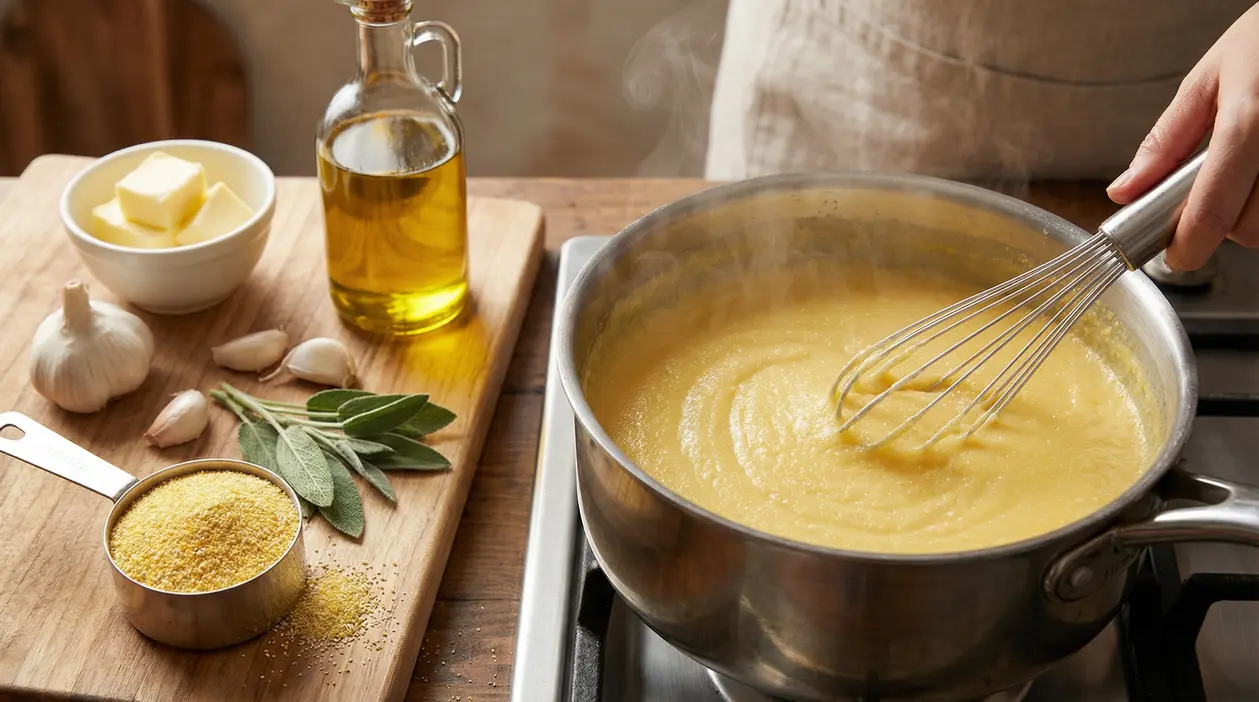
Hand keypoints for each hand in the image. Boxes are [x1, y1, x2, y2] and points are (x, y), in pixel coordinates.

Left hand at [1107, 2, 1258, 270]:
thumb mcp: (1207, 80)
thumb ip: (1165, 142)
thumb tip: (1124, 191)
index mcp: (1246, 123)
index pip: (1211, 212)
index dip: (1187, 247)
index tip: (1175, 255)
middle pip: (1248, 230)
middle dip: (1223, 226)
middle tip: (1213, 196)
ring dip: (1253, 216)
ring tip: (1245, 176)